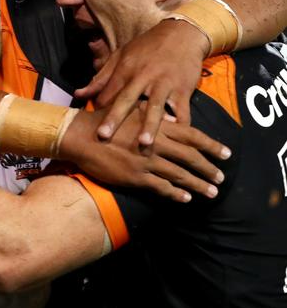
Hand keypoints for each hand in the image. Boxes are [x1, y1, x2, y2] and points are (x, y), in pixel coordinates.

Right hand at [59, 107, 229, 202]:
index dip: (211, 145)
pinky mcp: (135, 176)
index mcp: (157, 125)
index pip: (193, 136)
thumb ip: (154, 114)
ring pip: (179, 174)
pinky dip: (176, 193)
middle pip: (191, 157)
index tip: (226, 154)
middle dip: (209, 168)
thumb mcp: (131, 109)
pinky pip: (161, 187)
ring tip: (211, 192)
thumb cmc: (105, 120)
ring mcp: (146, 161)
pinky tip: (186, 198)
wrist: (81, 136)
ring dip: (198, 184)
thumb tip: (175, 120)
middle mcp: (156, 143)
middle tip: (222, 177)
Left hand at [74, 19, 209, 146]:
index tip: (90, 125)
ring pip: (155, 107)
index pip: (108, 92)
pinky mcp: (183, 89)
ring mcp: (164, 84)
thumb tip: (78, 94)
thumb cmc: (147, 47)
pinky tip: (175, 138)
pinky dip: (180, 124)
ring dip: (149, 126)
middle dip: (114, 118)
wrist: (182, 33)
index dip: (99, 108)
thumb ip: (100, 78)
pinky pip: (182, 110)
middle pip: (126, 99)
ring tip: (144, 144)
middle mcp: (143, 77)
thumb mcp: (121, 56)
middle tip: (103, 136)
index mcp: (125, 69)